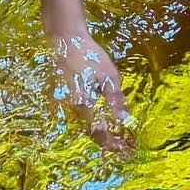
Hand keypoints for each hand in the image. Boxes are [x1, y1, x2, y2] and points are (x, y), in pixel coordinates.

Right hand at [50, 30, 134, 154]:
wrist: (65, 40)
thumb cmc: (89, 56)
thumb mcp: (108, 75)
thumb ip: (115, 99)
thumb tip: (124, 120)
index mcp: (84, 104)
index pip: (99, 132)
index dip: (111, 143)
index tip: (124, 149)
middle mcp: (73, 108)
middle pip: (90, 132)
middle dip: (106, 141)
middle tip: (122, 146)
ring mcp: (68, 103)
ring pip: (85, 124)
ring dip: (100, 133)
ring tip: (115, 137)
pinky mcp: (67, 96)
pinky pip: (81, 115)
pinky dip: (93, 121)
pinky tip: (103, 119)